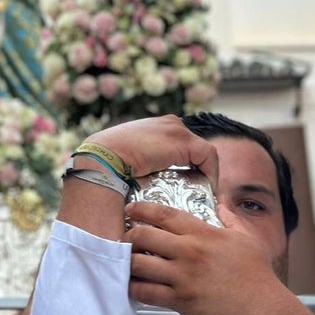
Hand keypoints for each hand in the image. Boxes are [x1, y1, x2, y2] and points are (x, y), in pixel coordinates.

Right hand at [86, 115, 219, 183]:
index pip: (178, 142)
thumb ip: (138, 159)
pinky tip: (205, 189)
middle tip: (195, 188)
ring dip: (204, 171)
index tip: (183, 180)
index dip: (184, 161)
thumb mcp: (124, 156)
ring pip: (203, 152)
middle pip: (193, 147)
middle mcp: (169, 123)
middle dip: (195, 166)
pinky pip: (208, 158)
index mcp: (154, 125)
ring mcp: (177, 130)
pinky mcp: (185, 142)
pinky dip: (210, 173)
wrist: (104, 158)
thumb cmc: (106, 162)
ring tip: (201, 191)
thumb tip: (138, 176)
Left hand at [123, 202, 287, 314]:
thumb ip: (230, 219)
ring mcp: (183, 276)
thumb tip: (222, 203)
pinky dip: (134, 288)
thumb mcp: (247, 240)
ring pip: (138, 263)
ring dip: (128, 262)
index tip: (130, 210)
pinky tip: (133, 286)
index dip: (142, 209)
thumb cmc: (258, 277)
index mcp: (204, 234)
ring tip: (126, 263)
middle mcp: (190, 251)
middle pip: (143, 235)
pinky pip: (145, 292)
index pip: (164, 214)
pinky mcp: (180, 300)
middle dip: (128, 236)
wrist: (265, 313)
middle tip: (126, 240)